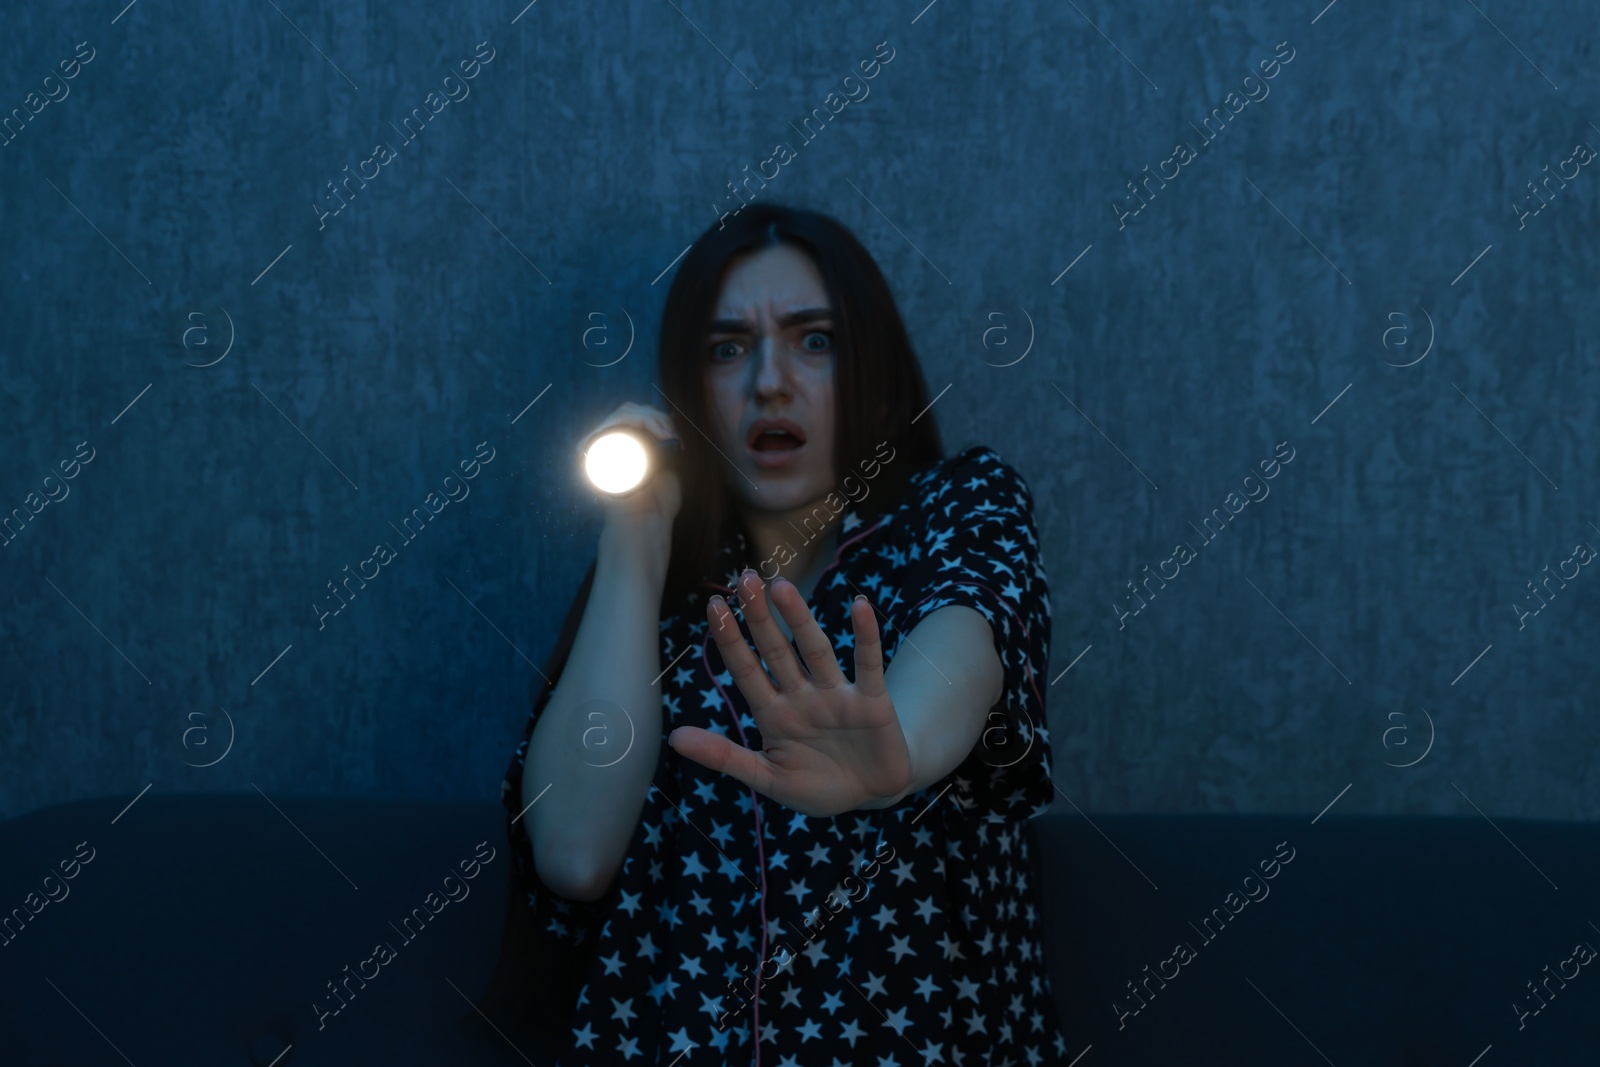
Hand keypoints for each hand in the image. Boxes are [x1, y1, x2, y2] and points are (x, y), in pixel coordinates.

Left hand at [666, 568, 913, 817]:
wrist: (871, 798)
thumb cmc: (816, 786)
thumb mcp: (768, 778)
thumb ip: (725, 757)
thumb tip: (674, 737)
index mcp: (773, 714)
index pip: (746, 670)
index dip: (730, 640)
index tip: (714, 605)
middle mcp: (802, 696)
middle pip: (776, 651)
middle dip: (759, 617)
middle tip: (744, 579)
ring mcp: (837, 696)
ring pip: (815, 651)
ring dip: (799, 620)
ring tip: (781, 586)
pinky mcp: (873, 702)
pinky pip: (868, 664)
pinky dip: (866, 637)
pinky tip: (859, 606)